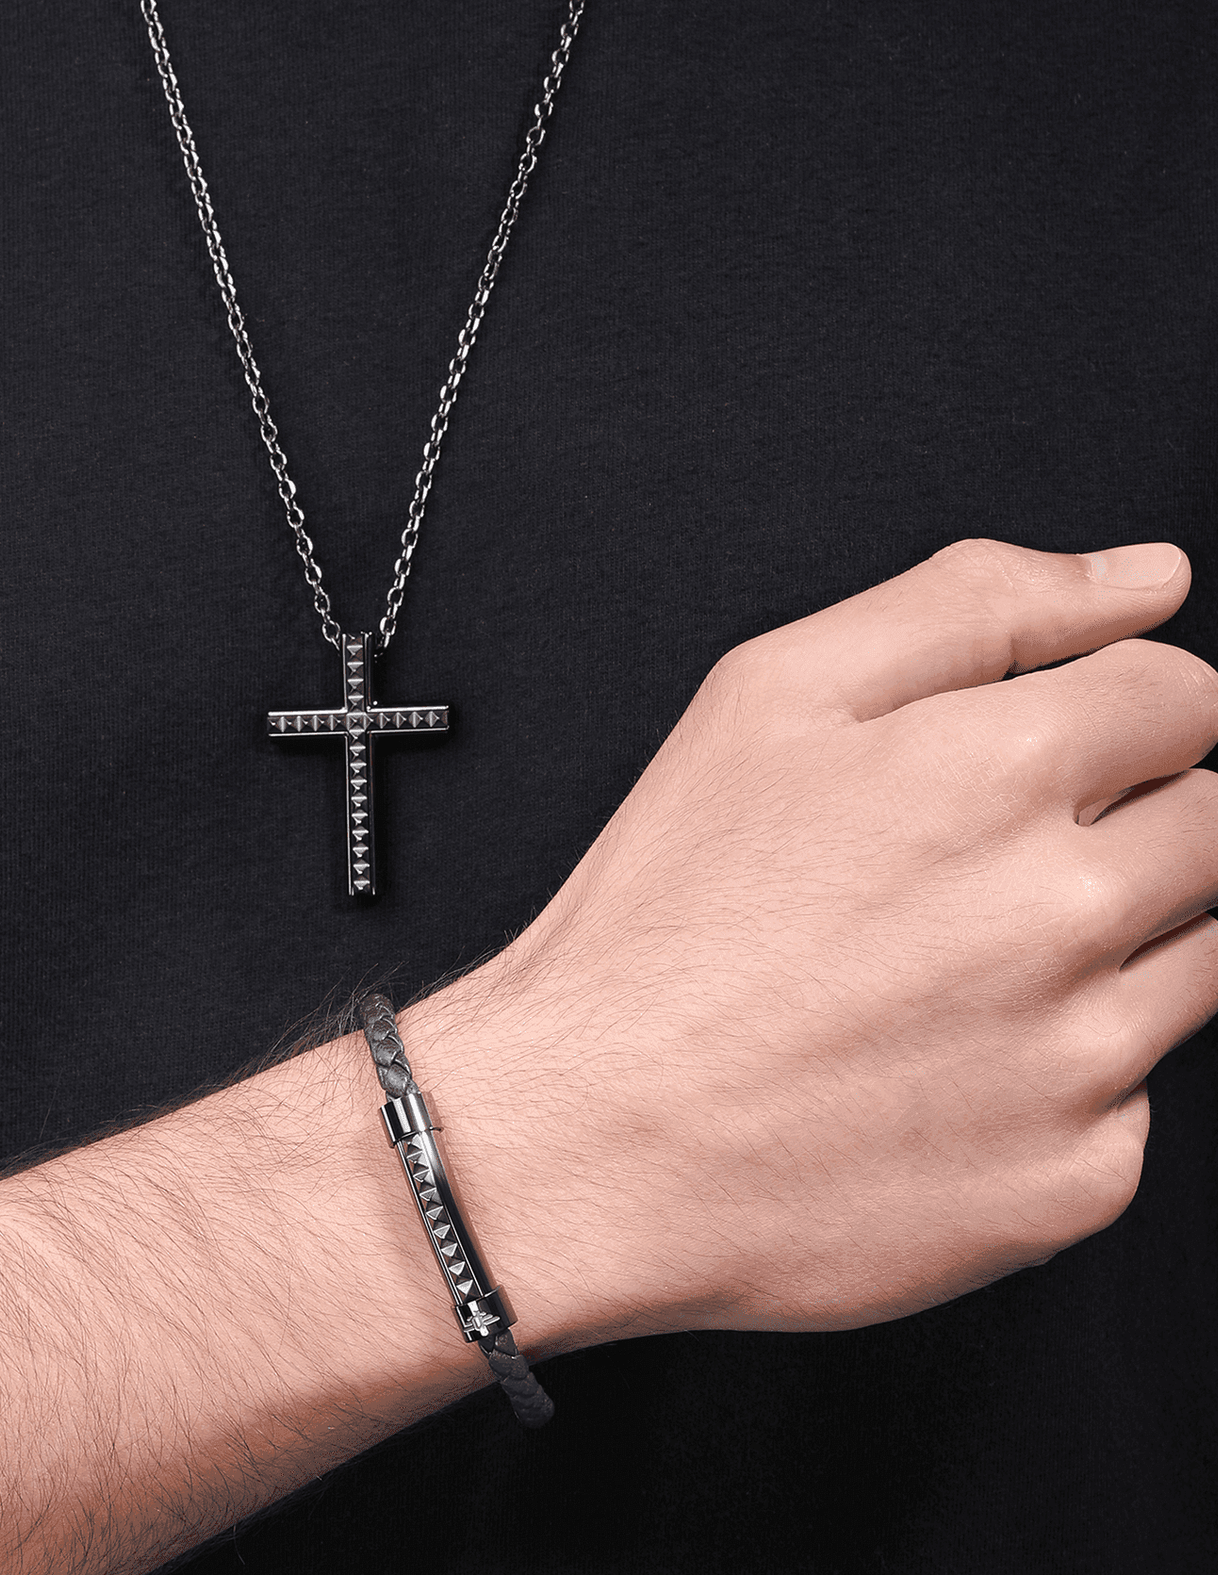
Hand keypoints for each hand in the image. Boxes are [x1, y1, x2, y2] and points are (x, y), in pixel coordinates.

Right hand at [467, 538, 1217, 1347]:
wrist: (595, 1132)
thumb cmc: (668, 908)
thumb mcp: (775, 692)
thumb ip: (975, 603)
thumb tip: (1145, 576)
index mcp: (1000, 768)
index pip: (1188, 697)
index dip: (1117, 708)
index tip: (1049, 748)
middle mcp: (1068, 910)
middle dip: (1132, 817)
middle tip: (980, 858)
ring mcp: (1084, 1056)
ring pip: (1205, 956)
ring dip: (1110, 943)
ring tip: (955, 959)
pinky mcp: (1079, 1177)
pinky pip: (1139, 1096)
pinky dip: (1067, 1072)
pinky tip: (946, 1059)